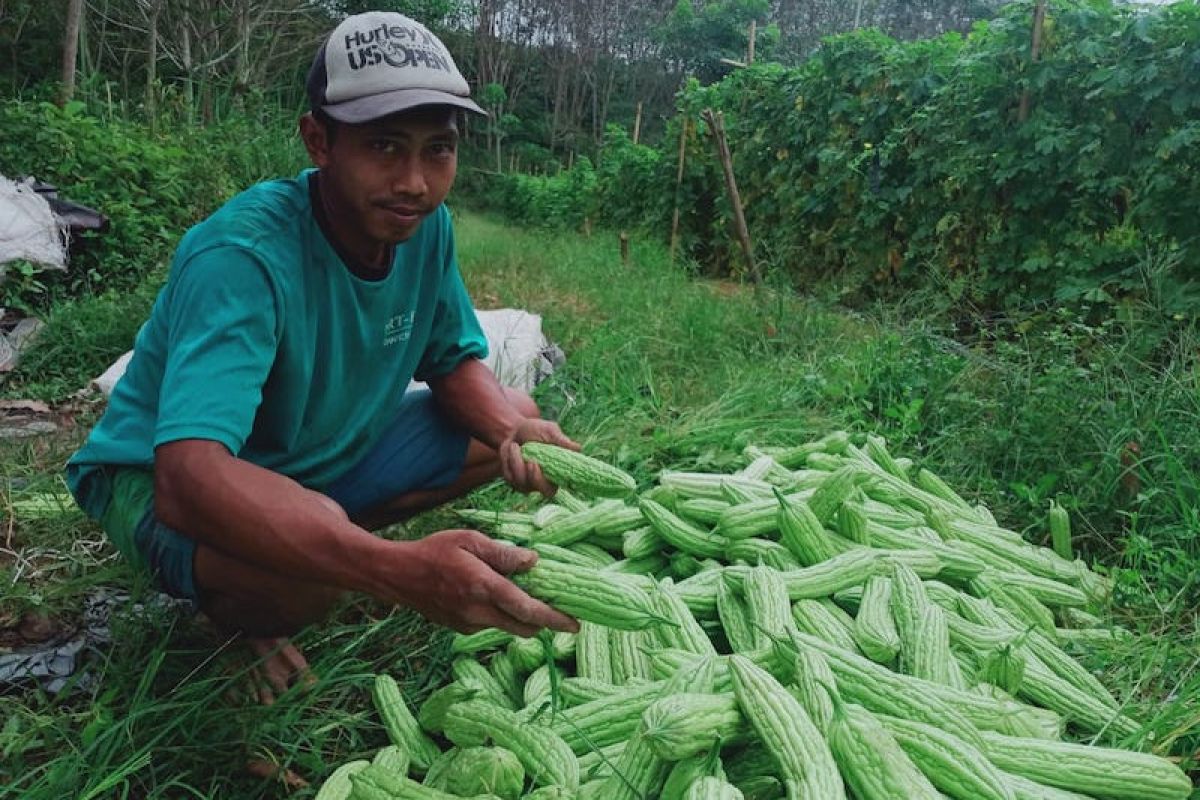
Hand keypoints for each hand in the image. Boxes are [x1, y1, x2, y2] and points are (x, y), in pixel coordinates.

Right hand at [390, 529, 578, 636]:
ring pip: (508, 628)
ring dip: (523, 618)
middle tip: (560, 610)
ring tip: (528, 596)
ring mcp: (467, 624)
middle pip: (524, 627)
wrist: (396, 575)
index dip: (554, 619)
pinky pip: (491, 625)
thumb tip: (534, 561)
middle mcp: (477, 611)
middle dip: (544, 623)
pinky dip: (503, 616)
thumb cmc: (434, 550)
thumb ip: (503, 552)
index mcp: (482, 586)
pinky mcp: (460, 628)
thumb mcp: (469, 539)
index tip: (575, 623)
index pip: (527, 609)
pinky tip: (499, 597)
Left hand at [499, 418, 579, 495]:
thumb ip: (562, 441)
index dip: (546, 484)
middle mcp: (541, 482)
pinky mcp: (511, 479)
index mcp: (555, 474)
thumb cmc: (537, 431)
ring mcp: (525, 483)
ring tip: (515, 445)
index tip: (538, 465)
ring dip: (516, 462)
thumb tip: (578, 448)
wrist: (515, 429)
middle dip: (534, 478)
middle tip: (531, 461)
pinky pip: (509, 475)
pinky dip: (508, 460)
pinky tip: (511, 448)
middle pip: (541, 492)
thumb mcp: (550, 431)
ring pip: (521, 483)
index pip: (552, 490)